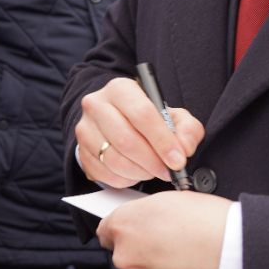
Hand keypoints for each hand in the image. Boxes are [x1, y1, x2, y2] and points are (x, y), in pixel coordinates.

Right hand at [76, 76, 204, 187]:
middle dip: (152, 161)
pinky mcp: (81, 152)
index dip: (162, 141)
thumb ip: (187, 129)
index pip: (142, 114)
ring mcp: (85, 129)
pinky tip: (137, 172)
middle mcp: (96, 105)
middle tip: (168, 171)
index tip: (178, 160)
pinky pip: (106, 174)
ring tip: (153, 170)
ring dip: (140, 172)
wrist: (116, 120)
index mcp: (120, 89)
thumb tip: (184, 149)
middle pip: (126, 140)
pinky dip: (126, 179)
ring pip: (114, 160)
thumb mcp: (172, 115)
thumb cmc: (147, 118)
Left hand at [97, 191, 230, 268]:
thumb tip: (147, 216)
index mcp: (127, 226)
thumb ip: (150, 210)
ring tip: (190, 256)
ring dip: (161, 268)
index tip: (134, 228)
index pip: (107, 229)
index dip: (124, 227)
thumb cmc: (214, 224)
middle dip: (145, 249)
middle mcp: (129, 258)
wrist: (241, 259)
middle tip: (173, 240)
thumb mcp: (176, 198)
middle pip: (127, 254)